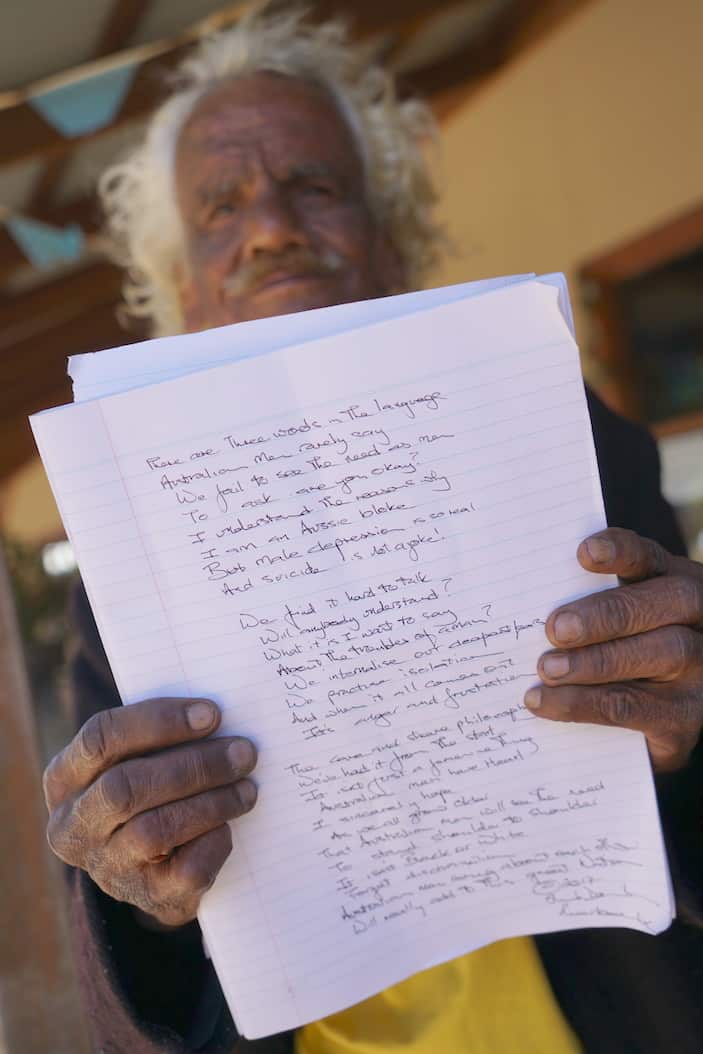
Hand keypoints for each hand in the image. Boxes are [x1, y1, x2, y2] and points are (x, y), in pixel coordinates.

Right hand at [43, 698, 256, 926]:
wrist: (153, 872)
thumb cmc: (148, 792)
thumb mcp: (134, 761)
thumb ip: (158, 739)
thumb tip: (213, 716)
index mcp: (64, 780)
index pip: (100, 738)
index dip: (159, 722)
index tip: (211, 713)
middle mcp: (73, 826)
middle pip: (126, 787)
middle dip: (194, 765)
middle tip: (243, 753)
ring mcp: (105, 867)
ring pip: (155, 830)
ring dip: (211, 802)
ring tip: (247, 787)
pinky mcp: (146, 896)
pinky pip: (185, 869)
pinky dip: (213, 842)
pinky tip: (230, 826)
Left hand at [525, 528, 702, 771]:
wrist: (656, 717)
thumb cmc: (623, 652)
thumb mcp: (617, 621)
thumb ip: (584, 602)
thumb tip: (527, 602)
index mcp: (675, 582)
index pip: (651, 557)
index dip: (621, 552)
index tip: (584, 553)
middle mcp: (698, 619)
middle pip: (665, 603)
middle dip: (606, 614)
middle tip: (556, 628)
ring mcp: (701, 669)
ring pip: (661, 654)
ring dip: (594, 662)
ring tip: (547, 669)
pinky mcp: (686, 717)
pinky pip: (637, 707)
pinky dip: (584, 703)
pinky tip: (546, 702)